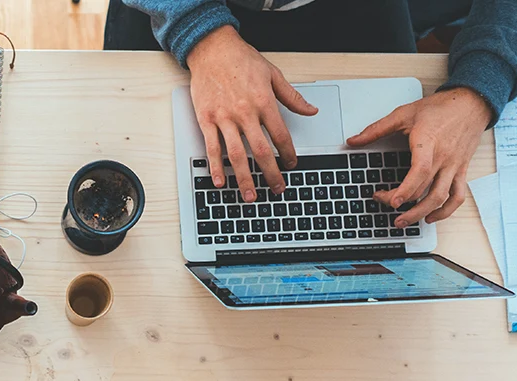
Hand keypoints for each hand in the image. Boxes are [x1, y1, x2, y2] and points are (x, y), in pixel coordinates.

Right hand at [187, 25, 317, 202]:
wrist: (213, 50)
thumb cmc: (241, 60)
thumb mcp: (273, 74)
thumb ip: (292, 97)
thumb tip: (310, 111)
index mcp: (264, 102)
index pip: (281, 135)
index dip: (289, 153)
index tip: (292, 164)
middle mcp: (244, 113)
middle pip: (261, 151)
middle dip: (271, 173)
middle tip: (277, 188)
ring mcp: (224, 118)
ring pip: (237, 155)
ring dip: (244, 178)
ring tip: (250, 195)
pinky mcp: (206, 120)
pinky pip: (212, 148)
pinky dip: (216, 167)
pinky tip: (220, 181)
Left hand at [347, 87, 491, 227]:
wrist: (471, 102)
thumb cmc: (441, 108)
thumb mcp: (404, 114)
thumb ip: (376, 129)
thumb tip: (353, 141)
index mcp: (429, 144)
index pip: (420, 172)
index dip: (406, 189)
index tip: (391, 201)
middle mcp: (444, 158)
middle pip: (425, 189)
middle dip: (403, 203)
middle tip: (384, 204)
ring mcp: (454, 166)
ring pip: (442, 197)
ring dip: (422, 213)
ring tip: (403, 221)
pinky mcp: (461, 170)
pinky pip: (458, 195)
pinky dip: (446, 210)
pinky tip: (431, 216)